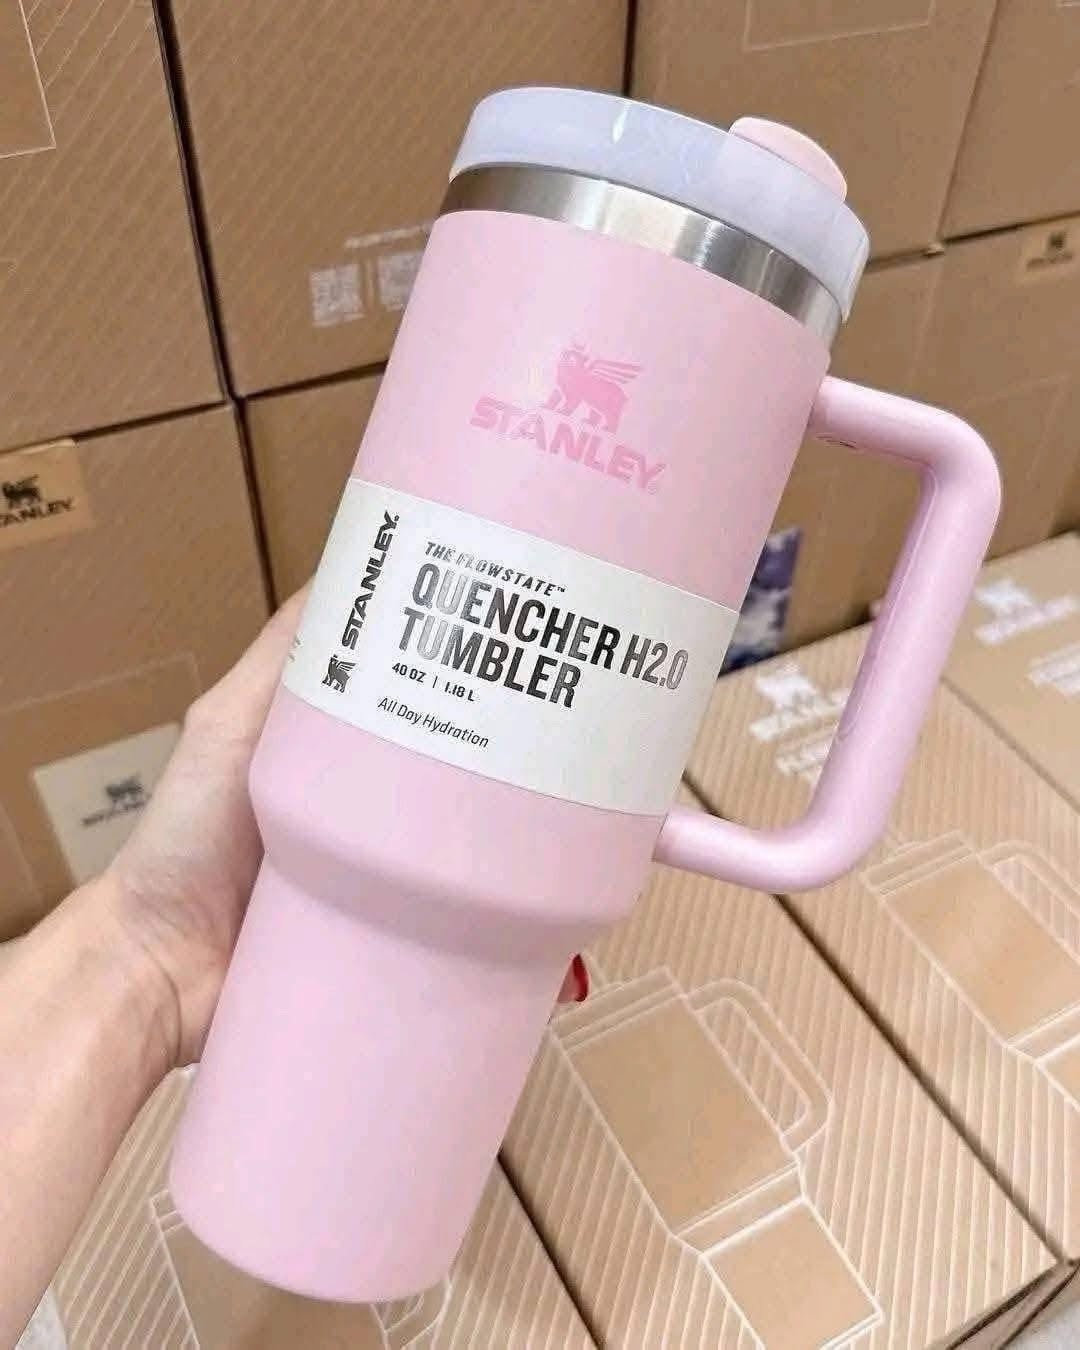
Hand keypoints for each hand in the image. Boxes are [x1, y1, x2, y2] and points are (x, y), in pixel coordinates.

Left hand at [101, 593, 587, 1070]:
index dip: (472, 657)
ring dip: (529, 823)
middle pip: (465, 757)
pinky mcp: (404, 928)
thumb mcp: (227, 725)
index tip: (530, 626)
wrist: (163, 970)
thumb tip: (342, 568)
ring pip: (478, 833)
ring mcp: (398, 866)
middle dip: (523, 739)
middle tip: (586, 716)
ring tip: (595, 800)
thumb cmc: (185, 836)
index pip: (424, 684)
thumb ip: (279, 660)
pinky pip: (464, 907)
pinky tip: (557, 885)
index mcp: (348, 744)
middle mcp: (382, 798)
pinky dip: (507, 899)